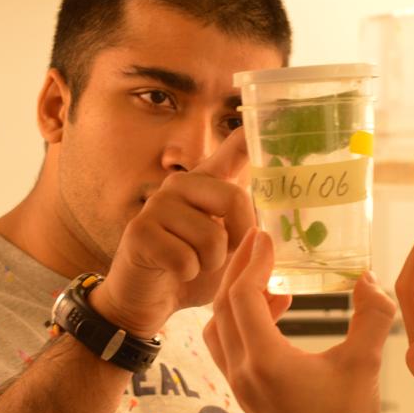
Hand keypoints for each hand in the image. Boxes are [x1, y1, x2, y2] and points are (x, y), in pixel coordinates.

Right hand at [93, 129, 253, 337]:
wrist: (146, 300)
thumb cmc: (191, 272)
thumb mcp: (227, 252)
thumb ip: (251, 237)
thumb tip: (274, 229)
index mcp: (205, 186)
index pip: (233, 150)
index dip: (251, 136)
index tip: (263, 112)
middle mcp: (179, 185)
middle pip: (234, 198)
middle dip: (237, 240)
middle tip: (222, 256)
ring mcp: (156, 205)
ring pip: (211, 237)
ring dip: (209, 265)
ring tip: (193, 266)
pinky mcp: (139, 231)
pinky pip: (186, 258)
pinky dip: (188, 276)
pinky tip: (174, 273)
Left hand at [203, 228, 397, 412]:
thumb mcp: (364, 364)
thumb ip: (371, 316)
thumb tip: (369, 278)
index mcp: (263, 359)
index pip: (242, 296)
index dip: (252, 261)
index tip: (266, 235)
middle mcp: (240, 369)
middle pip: (222, 305)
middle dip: (238, 269)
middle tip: (256, 241)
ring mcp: (236, 383)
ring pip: (218, 326)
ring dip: (235, 296)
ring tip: (272, 281)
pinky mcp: (241, 392)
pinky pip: (226, 345)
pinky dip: (238, 320)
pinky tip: (272, 314)